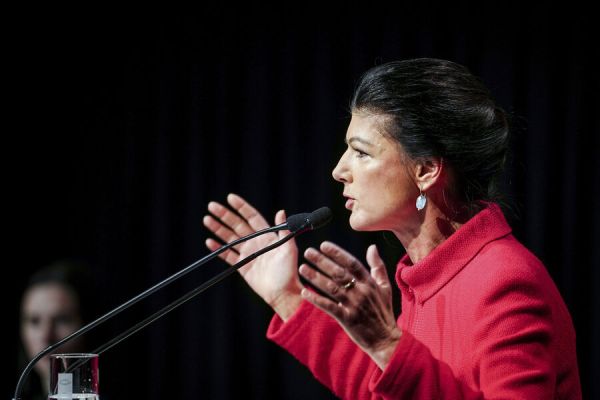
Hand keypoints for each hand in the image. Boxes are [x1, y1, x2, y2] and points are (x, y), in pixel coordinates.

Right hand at [203, 193, 302, 319]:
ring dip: (218, 228)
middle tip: (211, 206)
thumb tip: (281, 211)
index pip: (251, 217)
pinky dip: (218, 249)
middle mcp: (256, 242)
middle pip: (237, 225)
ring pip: (230, 238)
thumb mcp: (289, 249)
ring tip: (207, 219)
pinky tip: (209, 241)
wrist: (283, 293)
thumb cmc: (289, 271)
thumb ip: (284, 231)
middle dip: (224, 215)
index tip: (230, 198)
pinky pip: (228, 255)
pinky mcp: (242, 266)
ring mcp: (248, 254)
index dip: (241, 207)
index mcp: (267, 236)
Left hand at [298, 241, 401, 369]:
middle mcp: (362, 291)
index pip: (352, 263)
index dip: (337, 253)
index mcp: (370, 283)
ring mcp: (355, 305)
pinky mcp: (348, 319)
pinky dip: (317, 299)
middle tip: (308, 252)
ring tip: (303, 269)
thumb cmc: (383, 312)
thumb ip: (378, 267)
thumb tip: (372, 247)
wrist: (386, 340)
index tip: (323, 245)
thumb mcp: (385, 287)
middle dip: (322, 261)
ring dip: (316, 278)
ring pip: (332, 288)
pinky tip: (305, 292)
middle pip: (339, 273)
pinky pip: (330, 307)